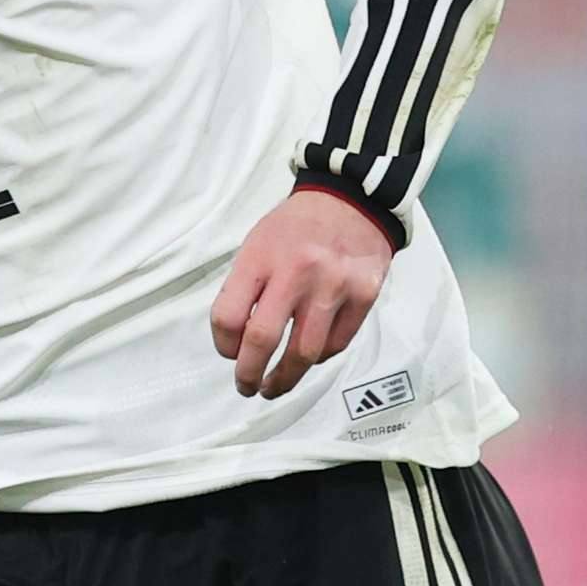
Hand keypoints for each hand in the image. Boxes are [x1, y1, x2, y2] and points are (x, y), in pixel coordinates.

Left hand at [208, 187, 394, 399]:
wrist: (352, 200)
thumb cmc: (298, 227)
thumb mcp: (258, 243)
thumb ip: (245, 288)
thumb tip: (237, 342)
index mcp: (261, 257)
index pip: (227, 316)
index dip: (223, 346)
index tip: (228, 354)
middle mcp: (296, 271)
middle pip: (262, 340)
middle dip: (249, 374)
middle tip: (246, 386)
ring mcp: (333, 285)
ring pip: (304, 353)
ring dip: (285, 379)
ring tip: (274, 386)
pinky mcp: (363, 295)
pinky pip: (335, 345)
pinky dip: (318, 358)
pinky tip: (308, 358)